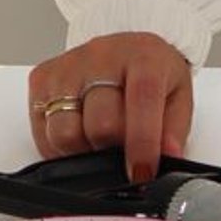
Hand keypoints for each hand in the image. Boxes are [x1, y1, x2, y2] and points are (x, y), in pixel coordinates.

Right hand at [27, 32, 195, 183]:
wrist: (126, 48)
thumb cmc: (151, 72)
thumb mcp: (177, 96)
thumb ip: (173, 130)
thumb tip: (166, 159)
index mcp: (144, 57)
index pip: (141, 99)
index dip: (141, 143)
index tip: (141, 172)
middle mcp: (102, 56)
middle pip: (101, 124)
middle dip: (112, 150)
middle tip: (121, 151)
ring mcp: (69, 66)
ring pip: (65, 133)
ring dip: (83, 150)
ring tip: (98, 142)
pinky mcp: (42, 78)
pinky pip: (43, 132)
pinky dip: (59, 146)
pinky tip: (78, 133)